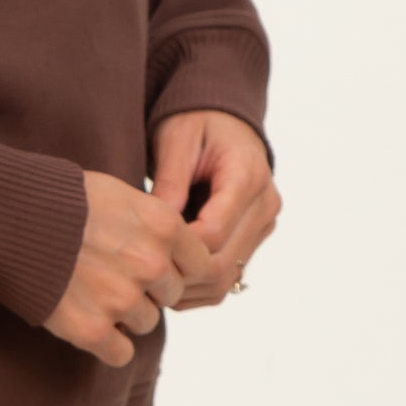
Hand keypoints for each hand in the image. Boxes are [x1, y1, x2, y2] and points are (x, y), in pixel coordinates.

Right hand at [42, 168, 214, 367]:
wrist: (5, 216)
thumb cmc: (60, 198)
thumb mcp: (118, 193)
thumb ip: (154, 223)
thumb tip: (175, 250)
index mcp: (162, 226)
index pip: (200, 264)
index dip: (175, 264)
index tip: (150, 261)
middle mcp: (150, 264)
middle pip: (170, 295)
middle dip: (146, 288)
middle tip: (109, 270)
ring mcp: (121, 299)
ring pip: (145, 323)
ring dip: (122, 312)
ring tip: (87, 286)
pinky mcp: (92, 330)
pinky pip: (120, 352)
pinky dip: (104, 341)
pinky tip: (84, 317)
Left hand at [147, 108, 281, 308]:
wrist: (223, 120)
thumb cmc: (196, 122)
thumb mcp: (176, 140)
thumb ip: (170, 181)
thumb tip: (158, 229)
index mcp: (247, 175)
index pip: (214, 231)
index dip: (178, 246)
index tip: (142, 246)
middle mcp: (265, 204)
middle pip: (225, 261)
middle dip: (181, 272)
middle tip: (140, 271)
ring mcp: (264, 223)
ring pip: (230, 276)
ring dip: (190, 285)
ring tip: (151, 277)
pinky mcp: (256, 236)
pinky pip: (231, 274)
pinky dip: (200, 283)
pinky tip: (170, 276)